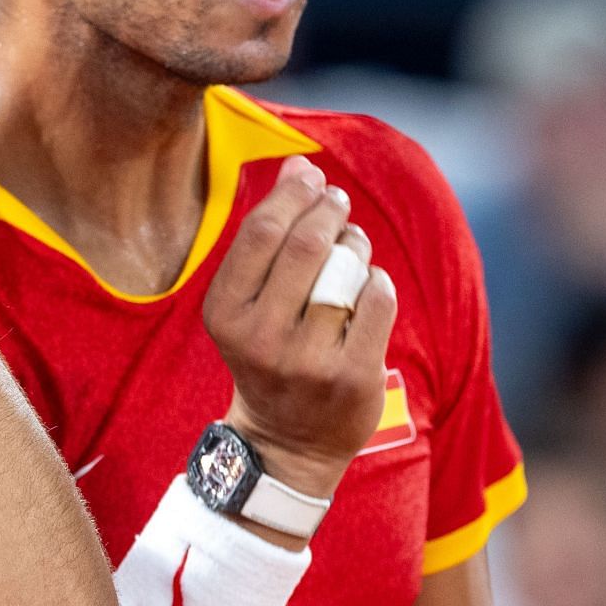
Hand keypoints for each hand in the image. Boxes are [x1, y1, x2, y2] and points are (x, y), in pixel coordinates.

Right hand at [201, 154, 396, 499]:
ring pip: (346, 270)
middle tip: (338, 202)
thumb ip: (268, 237)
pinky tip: (370, 286)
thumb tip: (298, 164)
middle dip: (329, 210)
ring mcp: (308, 360)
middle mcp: (262, 337)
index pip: (262, 233)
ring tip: (353, 247)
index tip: (311, 178)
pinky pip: (377, 301)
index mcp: (226, 314)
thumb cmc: (269, 353)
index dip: (292, 194)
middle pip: (307, 245)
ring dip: (356, 245)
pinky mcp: (351, 376)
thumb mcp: (247, 302)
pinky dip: (379, 282)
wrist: (287, 442)